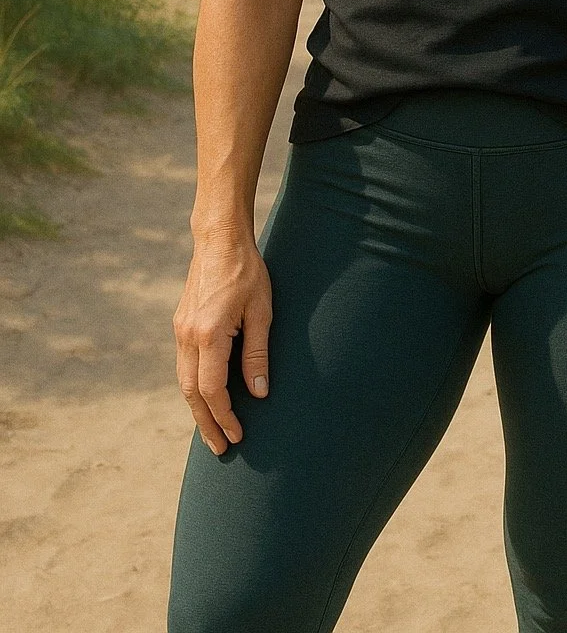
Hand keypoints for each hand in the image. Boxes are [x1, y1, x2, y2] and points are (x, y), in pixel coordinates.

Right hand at [172, 231, 272, 454]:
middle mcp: (188, 336)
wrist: (219, 240)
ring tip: (213, 431)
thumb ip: (257, 352)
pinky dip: (194, 388)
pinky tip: (206, 398)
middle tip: (220, 449)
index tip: (238, 435)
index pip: (212, 390)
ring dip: (198, 409)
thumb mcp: (262, 311)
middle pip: (192, 393)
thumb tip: (259, 392)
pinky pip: (184, 366)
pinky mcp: (181, 324)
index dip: (224, 416)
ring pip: (184, 381)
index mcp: (209, 333)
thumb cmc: (247, 272)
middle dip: (206, 423)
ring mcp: (180, 330)